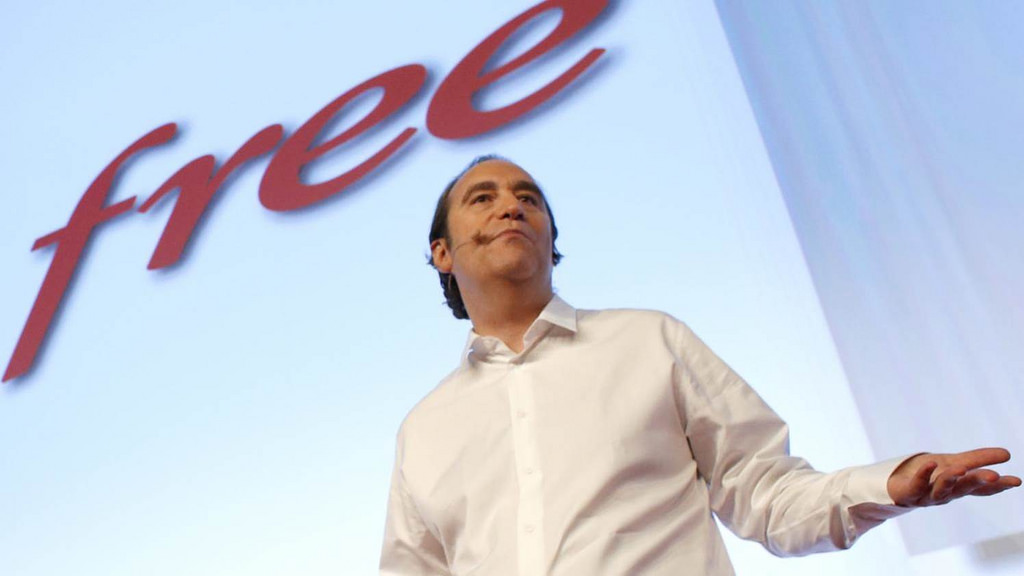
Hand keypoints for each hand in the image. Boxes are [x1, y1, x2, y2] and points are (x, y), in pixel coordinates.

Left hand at [887, 447, 1020, 506]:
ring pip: (942, 490)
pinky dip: (924, 475)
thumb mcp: (955, 463)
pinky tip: (930, 464)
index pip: (982, 488)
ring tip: (961, 469)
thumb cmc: (930, 476)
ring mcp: (927, 495)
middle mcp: (947, 494)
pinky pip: (917, 485)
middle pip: (964, 488)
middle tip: (994, 476)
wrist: (896, 484)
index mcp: (960, 487)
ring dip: (951, 480)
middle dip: (977, 482)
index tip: (1016, 481)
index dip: (998, 486)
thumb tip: (1008, 453)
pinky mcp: (909, 493)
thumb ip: (978, 459)